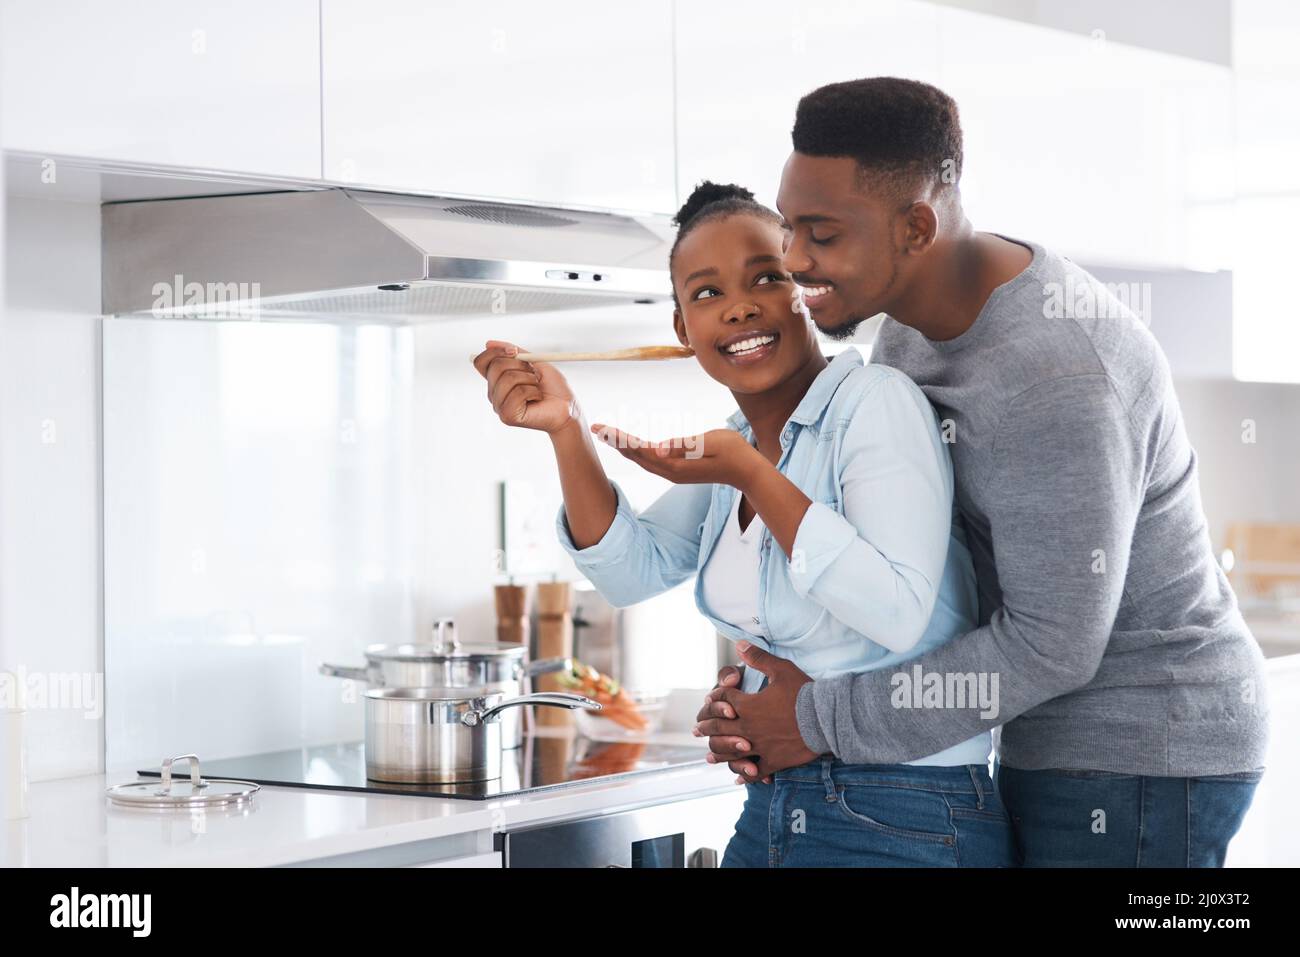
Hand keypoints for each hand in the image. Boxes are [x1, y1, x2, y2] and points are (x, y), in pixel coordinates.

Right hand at [471, 340, 576, 434]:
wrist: (567, 409)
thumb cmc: (553, 388)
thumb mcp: (535, 363)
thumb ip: (513, 352)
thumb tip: (489, 343)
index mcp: (497, 380)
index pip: (481, 362)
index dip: (495, 352)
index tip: (513, 351)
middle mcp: (494, 393)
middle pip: (495, 366)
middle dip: (520, 364)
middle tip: (533, 374)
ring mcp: (499, 406)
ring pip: (508, 378)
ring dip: (530, 379)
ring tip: (537, 389)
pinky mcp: (507, 416)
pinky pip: (518, 392)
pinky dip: (534, 392)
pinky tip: (537, 399)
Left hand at [590, 424, 763, 489]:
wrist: (747, 472)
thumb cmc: (732, 452)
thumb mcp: (710, 443)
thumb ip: (683, 446)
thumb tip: (656, 450)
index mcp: (674, 465)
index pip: (639, 450)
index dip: (619, 439)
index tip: (602, 428)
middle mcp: (670, 472)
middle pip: (635, 456)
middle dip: (615, 442)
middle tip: (596, 428)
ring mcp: (674, 474)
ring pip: (641, 460)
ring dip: (623, 448)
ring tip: (607, 435)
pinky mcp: (678, 472)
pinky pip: (650, 462)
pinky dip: (635, 453)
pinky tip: (630, 448)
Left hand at [693, 641, 819, 782]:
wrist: (825, 718)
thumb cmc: (804, 692)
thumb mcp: (781, 669)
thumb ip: (758, 658)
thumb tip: (740, 644)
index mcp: (747, 705)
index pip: (724, 699)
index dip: (716, 697)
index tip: (710, 700)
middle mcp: (748, 727)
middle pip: (720, 728)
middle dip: (707, 727)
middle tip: (696, 730)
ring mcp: (759, 746)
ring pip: (732, 752)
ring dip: (719, 753)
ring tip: (709, 756)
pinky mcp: (773, 761)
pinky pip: (755, 772)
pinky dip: (745, 775)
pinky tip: (738, 778)